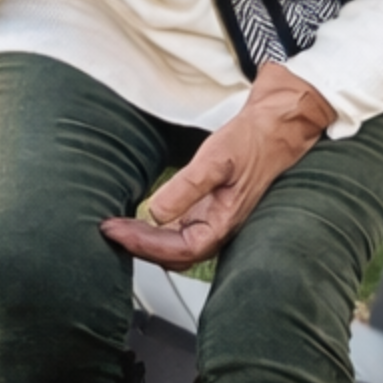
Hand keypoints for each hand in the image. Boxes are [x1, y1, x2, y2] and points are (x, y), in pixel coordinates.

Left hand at [99, 64, 335, 271]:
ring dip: (145, 241)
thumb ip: (187, 187)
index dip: (144, 245)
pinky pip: (178, 232)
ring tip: (117, 228)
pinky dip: (155, 231)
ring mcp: (213, 220)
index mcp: (224, 223)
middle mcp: (218, 228)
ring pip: (174, 246)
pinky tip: (138, 221)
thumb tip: (156, 213)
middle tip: (108, 230)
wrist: (273, 128)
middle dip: (139, 247)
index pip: (179, 251)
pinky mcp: (208, 210)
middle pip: (173, 255)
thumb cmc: (251, 142)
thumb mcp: (216, 159)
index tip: (115, 231)